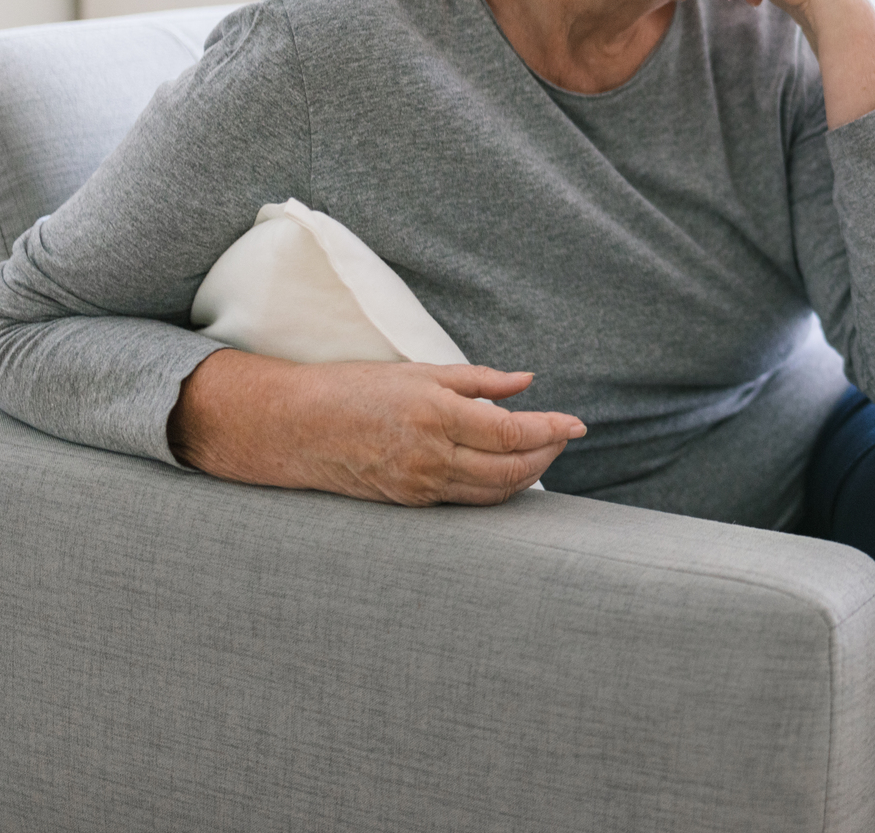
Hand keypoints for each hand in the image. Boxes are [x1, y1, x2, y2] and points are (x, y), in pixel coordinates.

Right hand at [170, 350, 586, 506]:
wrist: (295, 428)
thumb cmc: (355, 389)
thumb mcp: (419, 372)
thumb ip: (479, 381)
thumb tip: (527, 382)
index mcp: (435, 415)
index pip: (512, 432)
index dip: (551, 429)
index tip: (579, 424)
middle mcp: (431, 457)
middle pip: (511, 469)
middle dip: (547, 454)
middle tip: (564, 435)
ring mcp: (421, 486)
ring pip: (493, 492)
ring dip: (527, 474)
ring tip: (543, 451)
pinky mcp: (411, 503)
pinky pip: (468, 500)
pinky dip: (496, 487)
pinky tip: (506, 469)